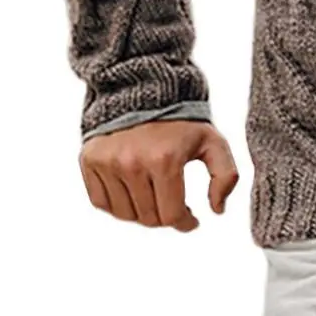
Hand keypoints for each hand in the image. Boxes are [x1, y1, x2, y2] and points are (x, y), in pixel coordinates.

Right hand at [79, 120, 239, 231]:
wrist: (144, 92)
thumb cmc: (182, 122)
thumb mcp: (213, 142)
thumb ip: (225, 175)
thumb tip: (217, 210)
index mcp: (164, 159)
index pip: (171, 215)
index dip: (186, 223)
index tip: (192, 220)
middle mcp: (132, 162)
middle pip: (149, 218)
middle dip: (166, 216)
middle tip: (175, 204)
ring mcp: (108, 162)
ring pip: (125, 215)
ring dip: (143, 213)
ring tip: (156, 196)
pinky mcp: (90, 160)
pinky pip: (102, 203)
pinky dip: (119, 205)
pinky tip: (134, 192)